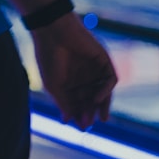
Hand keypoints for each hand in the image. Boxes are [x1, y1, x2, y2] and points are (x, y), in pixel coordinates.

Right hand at [30, 12, 116, 129]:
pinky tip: (97, 98)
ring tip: (101, 117)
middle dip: (91, 112)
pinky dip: (106, 90)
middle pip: (91, 99)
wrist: (53, 31)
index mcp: (70, 82)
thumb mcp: (54, 84)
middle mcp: (83, 77)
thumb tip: (67, 121)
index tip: (80, 127)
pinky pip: (110, 79)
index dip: (80, 115)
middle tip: (89, 124)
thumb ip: (63, 102)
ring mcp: (94, 69)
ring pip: (103, 91)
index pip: (78, 103)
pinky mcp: (103, 61)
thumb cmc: (49, 57)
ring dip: (102, 105)